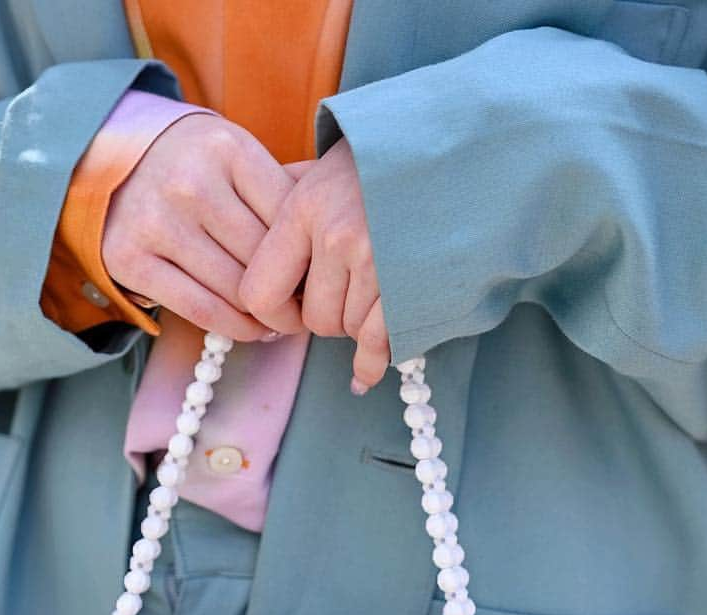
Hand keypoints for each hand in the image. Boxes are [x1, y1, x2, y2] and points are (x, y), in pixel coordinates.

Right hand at [102, 113, 302, 340]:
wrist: (110, 160)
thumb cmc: (192, 164)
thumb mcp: (234, 156)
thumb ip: (278, 189)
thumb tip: (328, 246)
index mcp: (228, 150)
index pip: (289, 217)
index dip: (311, 255)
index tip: (320, 277)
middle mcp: (191, 183)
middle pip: (264, 258)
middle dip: (292, 293)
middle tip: (305, 310)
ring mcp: (158, 222)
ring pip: (237, 289)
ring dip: (266, 317)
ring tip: (281, 322)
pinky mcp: (132, 259)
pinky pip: (201, 309)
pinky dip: (234, 327)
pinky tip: (251, 328)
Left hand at [239, 139, 389, 391]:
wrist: (460, 148)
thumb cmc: (386, 163)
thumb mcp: (325, 169)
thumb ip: (287, 202)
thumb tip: (246, 238)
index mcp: (306, 208)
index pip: (259, 294)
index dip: (273, 314)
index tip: (289, 311)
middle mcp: (338, 236)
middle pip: (313, 319)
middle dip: (329, 315)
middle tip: (350, 291)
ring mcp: (380, 263)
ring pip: (349, 330)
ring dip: (361, 322)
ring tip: (380, 289)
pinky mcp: (414, 286)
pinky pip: (379, 344)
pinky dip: (372, 362)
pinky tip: (363, 375)